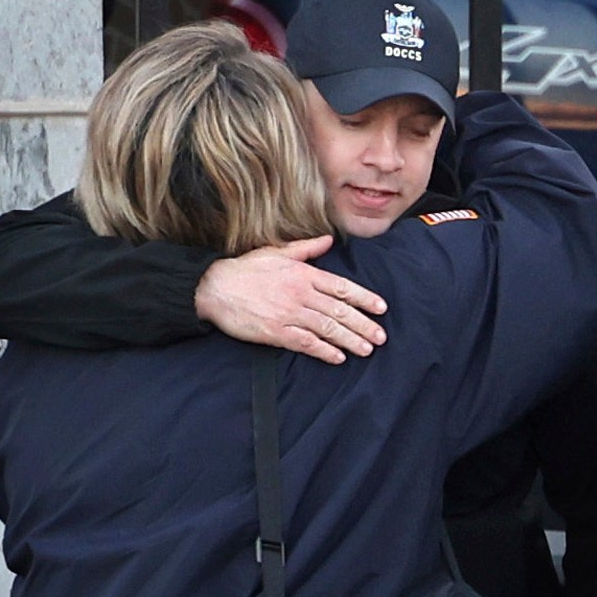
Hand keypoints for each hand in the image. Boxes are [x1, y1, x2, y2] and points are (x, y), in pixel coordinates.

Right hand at [193, 237, 387, 363]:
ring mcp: (289, 313)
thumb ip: (306, 249)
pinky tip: (338, 357)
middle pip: (339, 310)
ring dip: (350, 340)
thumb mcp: (277, 252)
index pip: (341, 287)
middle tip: (381, 337)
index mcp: (303, 274)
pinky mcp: (276, 332)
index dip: (364, 298)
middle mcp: (300, 294)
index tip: (381, 308)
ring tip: (366, 349)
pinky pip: (306, 343)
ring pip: (327, 328)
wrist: (215, 287)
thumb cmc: (246, 270)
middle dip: (363, 325)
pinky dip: (324, 350)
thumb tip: (328, 239)